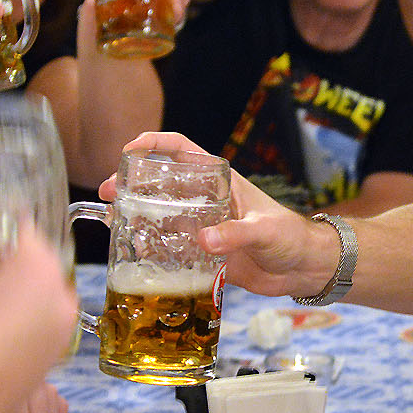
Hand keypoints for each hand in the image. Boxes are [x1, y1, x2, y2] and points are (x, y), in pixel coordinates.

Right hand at [0, 226, 76, 412]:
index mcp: (38, 267)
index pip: (24, 231)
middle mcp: (62, 289)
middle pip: (36, 260)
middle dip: (7, 264)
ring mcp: (66, 320)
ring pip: (41, 288)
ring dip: (16, 289)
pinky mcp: (62, 345)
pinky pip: (45, 314)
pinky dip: (26, 313)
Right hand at [104, 132, 326, 297]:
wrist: (304, 269)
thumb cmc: (292, 237)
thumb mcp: (265, 230)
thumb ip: (236, 234)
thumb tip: (204, 241)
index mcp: (221, 180)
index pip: (183, 149)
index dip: (156, 143)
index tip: (130, 149)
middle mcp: (207, 199)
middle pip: (163, 182)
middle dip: (133, 182)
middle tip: (108, 193)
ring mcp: (203, 225)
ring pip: (162, 213)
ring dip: (137, 213)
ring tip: (112, 220)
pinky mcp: (203, 252)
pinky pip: (171, 245)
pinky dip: (151, 246)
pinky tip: (134, 251)